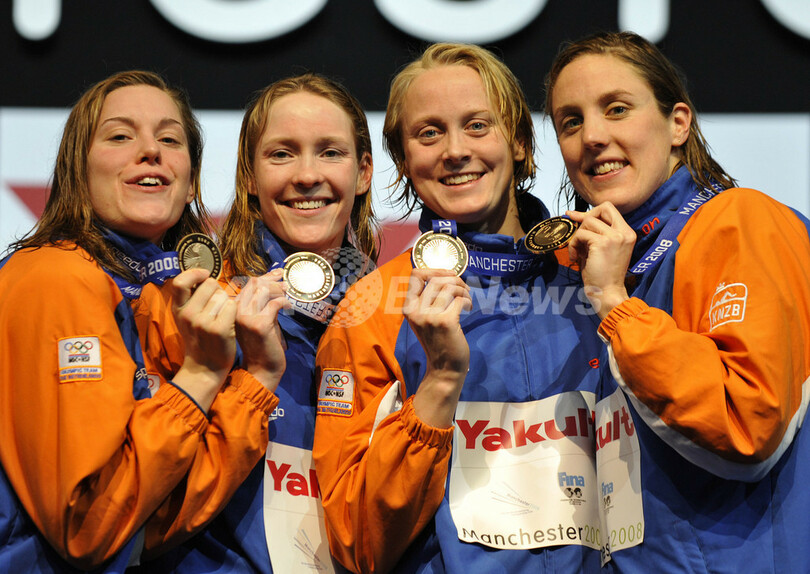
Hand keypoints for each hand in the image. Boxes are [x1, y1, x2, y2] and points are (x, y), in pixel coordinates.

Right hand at [170, 268, 236, 410]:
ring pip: (223, 295)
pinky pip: (232, 306)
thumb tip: (202, 273)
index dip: (194, 273)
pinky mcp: (219, 329)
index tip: (205, 275)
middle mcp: (187, 314)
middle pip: (210, 284)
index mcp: (177, 310)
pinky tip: (229, 323)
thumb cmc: (200, 338)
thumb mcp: (186, 317)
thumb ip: (190, 297)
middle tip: (217, 307)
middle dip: (217, 291)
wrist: (206, 367)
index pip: (179, 281)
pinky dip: (234, 312)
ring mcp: (203, 322)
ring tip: (221, 318)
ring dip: (226, 303)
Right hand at [235, 269, 288, 392]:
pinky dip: (284, 302)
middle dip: (273, 279)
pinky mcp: (259, 324)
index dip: (265, 276)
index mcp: (232, 309)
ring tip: (288, 293)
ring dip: (279, 289)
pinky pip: (274, 303)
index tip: (278, 273)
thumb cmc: (262, 345)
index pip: (248, 284)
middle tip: (286, 283)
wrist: (261, 369)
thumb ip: (262, 304)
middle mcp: (235, 311)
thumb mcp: (258, 319)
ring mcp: (245, 317)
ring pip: (264, 290)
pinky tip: (288, 307)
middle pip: (255, 283)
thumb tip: (275, 285)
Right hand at [405, 268, 471, 427]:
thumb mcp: (424, 320)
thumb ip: (427, 300)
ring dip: (463, 289)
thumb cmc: (438, 342)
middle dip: (455, 280)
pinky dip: (467, 300)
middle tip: (463, 290)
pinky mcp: (445, 322)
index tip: (448, 275)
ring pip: (449, 286)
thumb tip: (445, 274)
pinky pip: (459, 299)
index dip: (434, 270)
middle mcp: (416, 310)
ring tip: (466, 299)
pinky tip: (468, 308)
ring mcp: (430, 316)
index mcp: (408, 308)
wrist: (444, 369)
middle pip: (437, 278)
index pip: (416, 275)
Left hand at [566, 202, 636, 319]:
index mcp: (627, 233)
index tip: (577, 218)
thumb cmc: (603, 274)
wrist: (607, 293)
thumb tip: (575, 215)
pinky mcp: (602, 243)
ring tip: (578, 252)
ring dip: (577, 236)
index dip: (593, 211)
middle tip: (578, 234)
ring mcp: (614, 237)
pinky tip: (576, 257)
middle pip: (603, 207)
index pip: (610, 209)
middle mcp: (624, 232)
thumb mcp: (602, 248)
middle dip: (585, 217)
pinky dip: (573, 245)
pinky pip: (580, 234)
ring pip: (588, 221)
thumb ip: (596, 232)